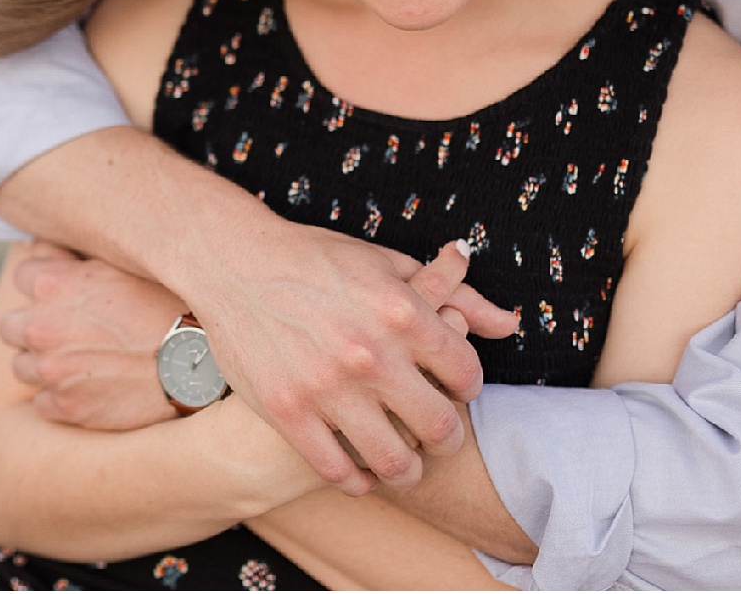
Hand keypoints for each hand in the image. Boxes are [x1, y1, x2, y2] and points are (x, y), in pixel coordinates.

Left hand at [0, 241, 184, 430]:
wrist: (197, 361)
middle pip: (9, 325)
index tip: (62, 292)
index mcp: (53, 284)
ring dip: (43, 363)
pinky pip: (42, 402)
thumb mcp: (120, 265)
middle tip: (63, 330)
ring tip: (78, 361)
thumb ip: (75, 260)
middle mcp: (42, 326)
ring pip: (21, 366)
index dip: (44, 283)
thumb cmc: (166, 305)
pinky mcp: (65, 407)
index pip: (22, 276)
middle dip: (32, 326)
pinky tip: (88, 388)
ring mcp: (51, 370)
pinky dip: (59, 397)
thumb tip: (44, 248)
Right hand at [182, 228, 515, 496]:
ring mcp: (327, 386)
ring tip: (402, 464)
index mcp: (403, 311)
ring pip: (394, 462)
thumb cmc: (313, 259)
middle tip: (436, 436)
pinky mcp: (287, 411)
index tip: (452, 391)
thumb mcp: (385, 264)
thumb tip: (509, 325)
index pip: (467, 376)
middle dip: (446, 439)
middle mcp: (371, 353)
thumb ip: (452, 294)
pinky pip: (337, 471)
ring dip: (406, 470)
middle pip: (440, 428)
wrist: (232, 260)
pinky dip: (357, 482)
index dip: (466, 388)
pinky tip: (359, 471)